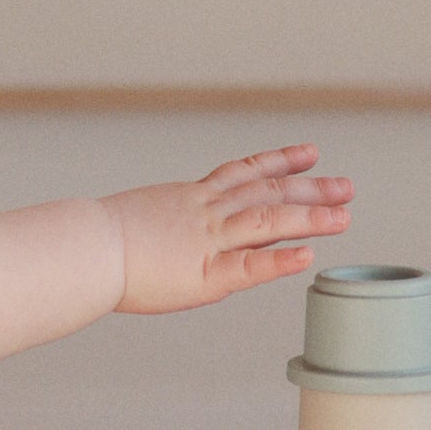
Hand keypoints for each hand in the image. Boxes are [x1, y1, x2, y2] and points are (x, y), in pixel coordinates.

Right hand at [103, 147, 354, 314]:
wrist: (83, 247)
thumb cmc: (95, 240)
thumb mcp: (138, 217)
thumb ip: (162, 222)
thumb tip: (163, 231)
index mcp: (190, 199)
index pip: (244, 173)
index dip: (280, 162)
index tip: (310, 154)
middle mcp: (206, 213)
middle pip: (268, 194)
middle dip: (310, 190)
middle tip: (347, 186)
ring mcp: (208, 241)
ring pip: (268, 223)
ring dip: (310, 218)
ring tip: (345, 216)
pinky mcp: (205, 275)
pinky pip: (250, 266)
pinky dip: (281, 260)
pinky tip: (309, 255)